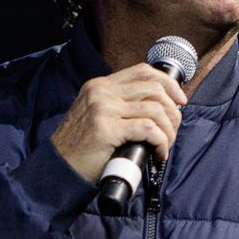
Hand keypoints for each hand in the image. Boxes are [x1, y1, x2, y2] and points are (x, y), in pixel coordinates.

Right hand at [49, 64, 188, 182]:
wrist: (59, 167)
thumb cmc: (81, 146)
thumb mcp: (96, 114)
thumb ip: (119, 105)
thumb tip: (157, 107)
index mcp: (100, 85)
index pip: (142, 71)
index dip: (168, 83)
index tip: (180, 100)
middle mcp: (101, 92)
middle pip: (154, 88)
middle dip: (173, 110)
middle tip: (174, 129)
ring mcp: (103, 109)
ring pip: (155, 109)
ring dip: (169, 130)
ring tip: (165, 145)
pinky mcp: (107, 129)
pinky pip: (148, 129)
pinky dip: (161, 142)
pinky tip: (158, 153)